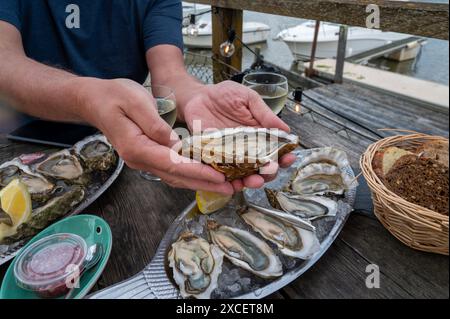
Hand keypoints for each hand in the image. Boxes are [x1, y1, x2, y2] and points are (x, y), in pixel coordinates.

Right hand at [77, 78, 234, 193]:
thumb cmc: (114, 96)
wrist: (94, 100)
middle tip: (229, 187)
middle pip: (176, 176)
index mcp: (137, 148)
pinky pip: (171, 170)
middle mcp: (139, 160)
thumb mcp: (135, 101)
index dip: (198, 171)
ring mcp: (143, 161)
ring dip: (199, 182)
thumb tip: (174, 142)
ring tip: (223, 185)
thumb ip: (154, 123)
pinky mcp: (147, 157)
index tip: (219, 176)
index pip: (173, 164)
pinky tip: (204, 175)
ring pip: (175, 177)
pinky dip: (189, 174)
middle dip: (204, 183)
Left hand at [183, 80, 296, 191]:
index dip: (284, 157)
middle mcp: (247, 149)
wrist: (198, 97)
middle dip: (269, 173)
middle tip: (270, 171)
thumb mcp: (248, 99)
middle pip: (262, 168)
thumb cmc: (225, 95)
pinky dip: (228, 182)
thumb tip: (286, 129)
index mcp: (259, 135)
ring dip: (251, 181)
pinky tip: (232, 184)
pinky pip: (222, 174)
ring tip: (253, 181)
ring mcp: (231, 156)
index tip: (289, 158)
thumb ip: (264, 114)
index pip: (275, 151)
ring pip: (244, 175)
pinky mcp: (214, 158)